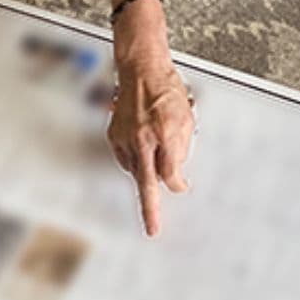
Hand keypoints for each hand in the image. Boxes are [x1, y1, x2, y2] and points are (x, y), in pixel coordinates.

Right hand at [106, 0, 192, 236]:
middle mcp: (142, 138)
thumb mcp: (186, 119)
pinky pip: (127, 158)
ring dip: (147, 168)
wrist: (141, 70)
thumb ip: (182, 148)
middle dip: (150, 209)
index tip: (181, 188)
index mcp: (163, 133)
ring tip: (154, 145)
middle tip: (153, 229)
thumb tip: (176, 174)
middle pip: (146, 182)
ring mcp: (125, 138)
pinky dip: (136, 157)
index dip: (178, 184)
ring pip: (137, 168)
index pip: (171, 173)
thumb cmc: (166, 90)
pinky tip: (142, 144)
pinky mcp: (114, 136)